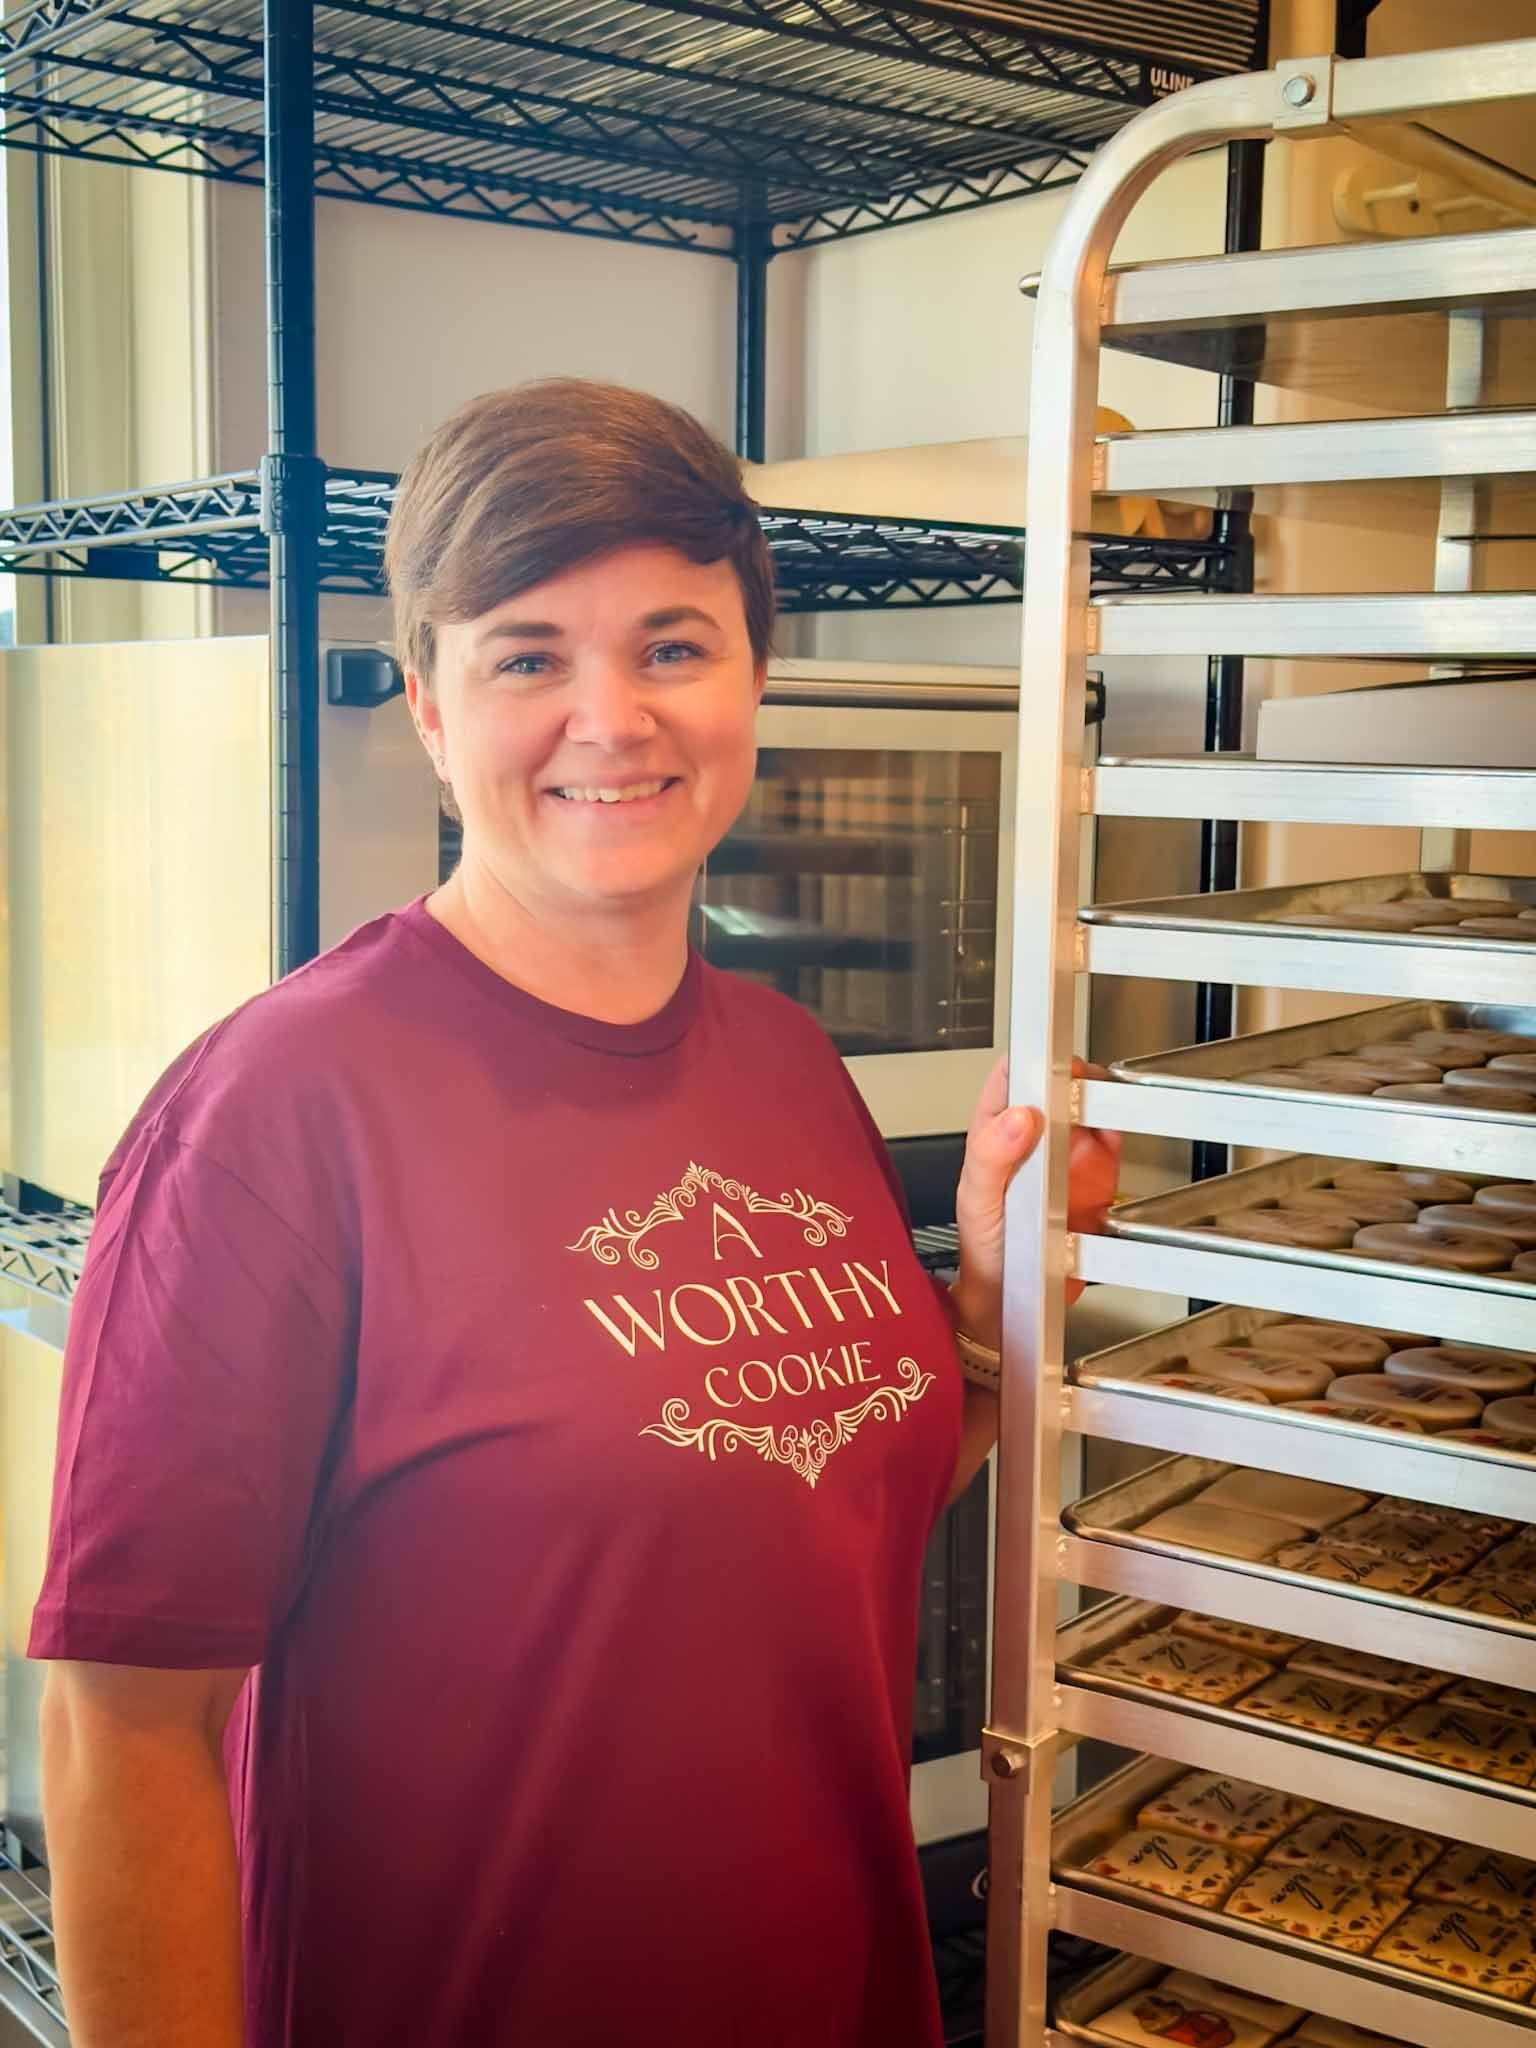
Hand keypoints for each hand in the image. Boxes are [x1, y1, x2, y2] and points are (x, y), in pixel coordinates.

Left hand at [951, 1056, 1122, 1342]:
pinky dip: (1120, 1138)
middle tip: (1082, 1087)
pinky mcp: (1099, 1181)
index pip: (1012, 1075)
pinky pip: (1116, 1147)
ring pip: (1092, 1108)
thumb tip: (1018, 1116)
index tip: (1048, 1061)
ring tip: (1098, 1112)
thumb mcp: (979, 1201)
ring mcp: (1068, 1157)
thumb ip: (992, 1158)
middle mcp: (1033, 1138)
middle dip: (1077, 1078)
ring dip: (1102, 1102)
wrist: (1011, 1306)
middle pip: (1060, 1085)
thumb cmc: (983, 1251)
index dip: (1032, 1060)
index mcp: (995, 1132)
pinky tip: (1112, 1141)